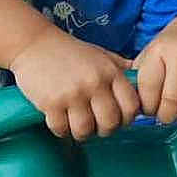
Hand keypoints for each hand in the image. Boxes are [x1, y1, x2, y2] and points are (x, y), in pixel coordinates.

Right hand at [11, 22, 139, 140]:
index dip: (126, 118)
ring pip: (85, 130)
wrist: (34, 43)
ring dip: (81, 132)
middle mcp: (94, 83)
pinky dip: (61, 129)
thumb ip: (121, 69)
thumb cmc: (70, 52)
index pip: (131, 107)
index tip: (117, 118)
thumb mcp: (101, 55)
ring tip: (76, 123)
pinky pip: (61, 129)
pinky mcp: (51, 102)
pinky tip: (60, 119)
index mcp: (110, 72)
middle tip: (96, 125)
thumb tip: (142, 82)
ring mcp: (72, 93)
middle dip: (104, 129)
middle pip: (110, 123)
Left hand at [134, 15, 176, 123]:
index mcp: (159, 50)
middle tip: (167, 117)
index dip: (148, 107)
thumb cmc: (173, 47)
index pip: (149, 88)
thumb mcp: (152, 53)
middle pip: (172, 99)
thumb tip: (133, 107)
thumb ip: (140, 77)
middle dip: (167, 116)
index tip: (150, 111)